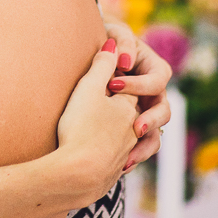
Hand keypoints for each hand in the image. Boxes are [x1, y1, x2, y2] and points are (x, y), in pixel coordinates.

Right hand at [56, 44, 139, 202]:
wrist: (77, 175)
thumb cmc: (81, 128)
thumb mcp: (89, 88)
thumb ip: (102, 63)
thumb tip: (113, 43)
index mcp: (130, 108)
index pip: (132, 88)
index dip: (118, 80)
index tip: (102, 78)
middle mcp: (133, 131)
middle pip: (139, 114)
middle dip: (128, 107)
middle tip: (109, 105)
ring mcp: (125, 153)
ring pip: (138, 141)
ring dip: (129, 135)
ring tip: (117, 133)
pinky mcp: (113, 173)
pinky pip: (123, 160)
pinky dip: (119, 154)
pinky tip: (105, 156)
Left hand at [101, 22, 172, 168]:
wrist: (94, 52)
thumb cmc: (106, 39)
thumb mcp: (114, 33)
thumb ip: (121, 43)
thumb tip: (123, 58)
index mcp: (153, 69)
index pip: (157, 79)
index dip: (139, 84)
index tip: (113, 83)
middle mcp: (153, 92)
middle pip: (164, 110)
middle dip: (151, 120)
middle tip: (135, 128)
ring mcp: (145, 111)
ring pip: (156, 133)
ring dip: (145, 145)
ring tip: (129, 156)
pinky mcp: (132, 127)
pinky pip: (141, 146)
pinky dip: (133, 156)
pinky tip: (121, 166)